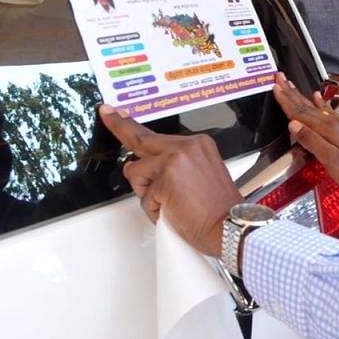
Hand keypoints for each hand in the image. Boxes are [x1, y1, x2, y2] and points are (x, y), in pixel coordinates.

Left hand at [98, 104, 241, 255]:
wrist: (231, 226)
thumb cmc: (219, 209)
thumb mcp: (201, 176)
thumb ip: (172, 166)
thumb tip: (138, 166)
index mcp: (198, 144)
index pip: (158, 134)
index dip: (134, 124)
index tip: (120, 112)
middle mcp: (187, 146)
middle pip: (140, 138)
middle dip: (119, 125)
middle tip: (106, 112)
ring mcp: (175, 160)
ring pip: (137, 173)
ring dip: (147, 194)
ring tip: (171, 205)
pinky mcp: (165, 179)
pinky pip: (144, 197)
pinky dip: (153, 210)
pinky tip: (172, 213)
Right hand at [273, 73, 338, 202]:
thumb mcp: (332, 161)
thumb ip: (312, 141)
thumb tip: (294, 125)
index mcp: (329, 130)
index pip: (301, 113)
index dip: (286, 101)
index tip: (275, 87)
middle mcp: (336, 123)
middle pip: (308, 106)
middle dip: (292, 92)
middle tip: (280, 77)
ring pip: (318, 108)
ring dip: (303, 96)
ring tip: (292, 86)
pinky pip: (330, 112)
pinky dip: (321, 104)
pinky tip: (318, 97)